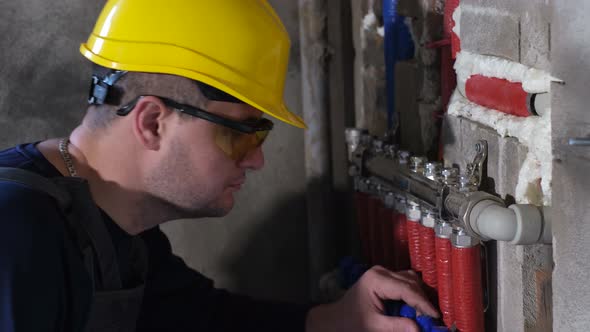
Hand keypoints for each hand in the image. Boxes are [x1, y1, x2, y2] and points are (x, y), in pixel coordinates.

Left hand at [306, 266, 438, 331]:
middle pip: (411, 282)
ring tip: (424, 314)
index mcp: (376, 280)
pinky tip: (416, 309)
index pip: (406, 289)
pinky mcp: (385, 278)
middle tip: (431, 319)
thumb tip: (419, 329)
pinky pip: (405, 283)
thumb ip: (396, 327)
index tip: (435, 316)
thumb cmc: (352, 322)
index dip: (423, 303)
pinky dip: (413, 294)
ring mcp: (383, 273)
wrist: (337, 318)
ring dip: (419, 296)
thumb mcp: (374, 327)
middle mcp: (381, 271)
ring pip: (410, 280)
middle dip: (422, 300)